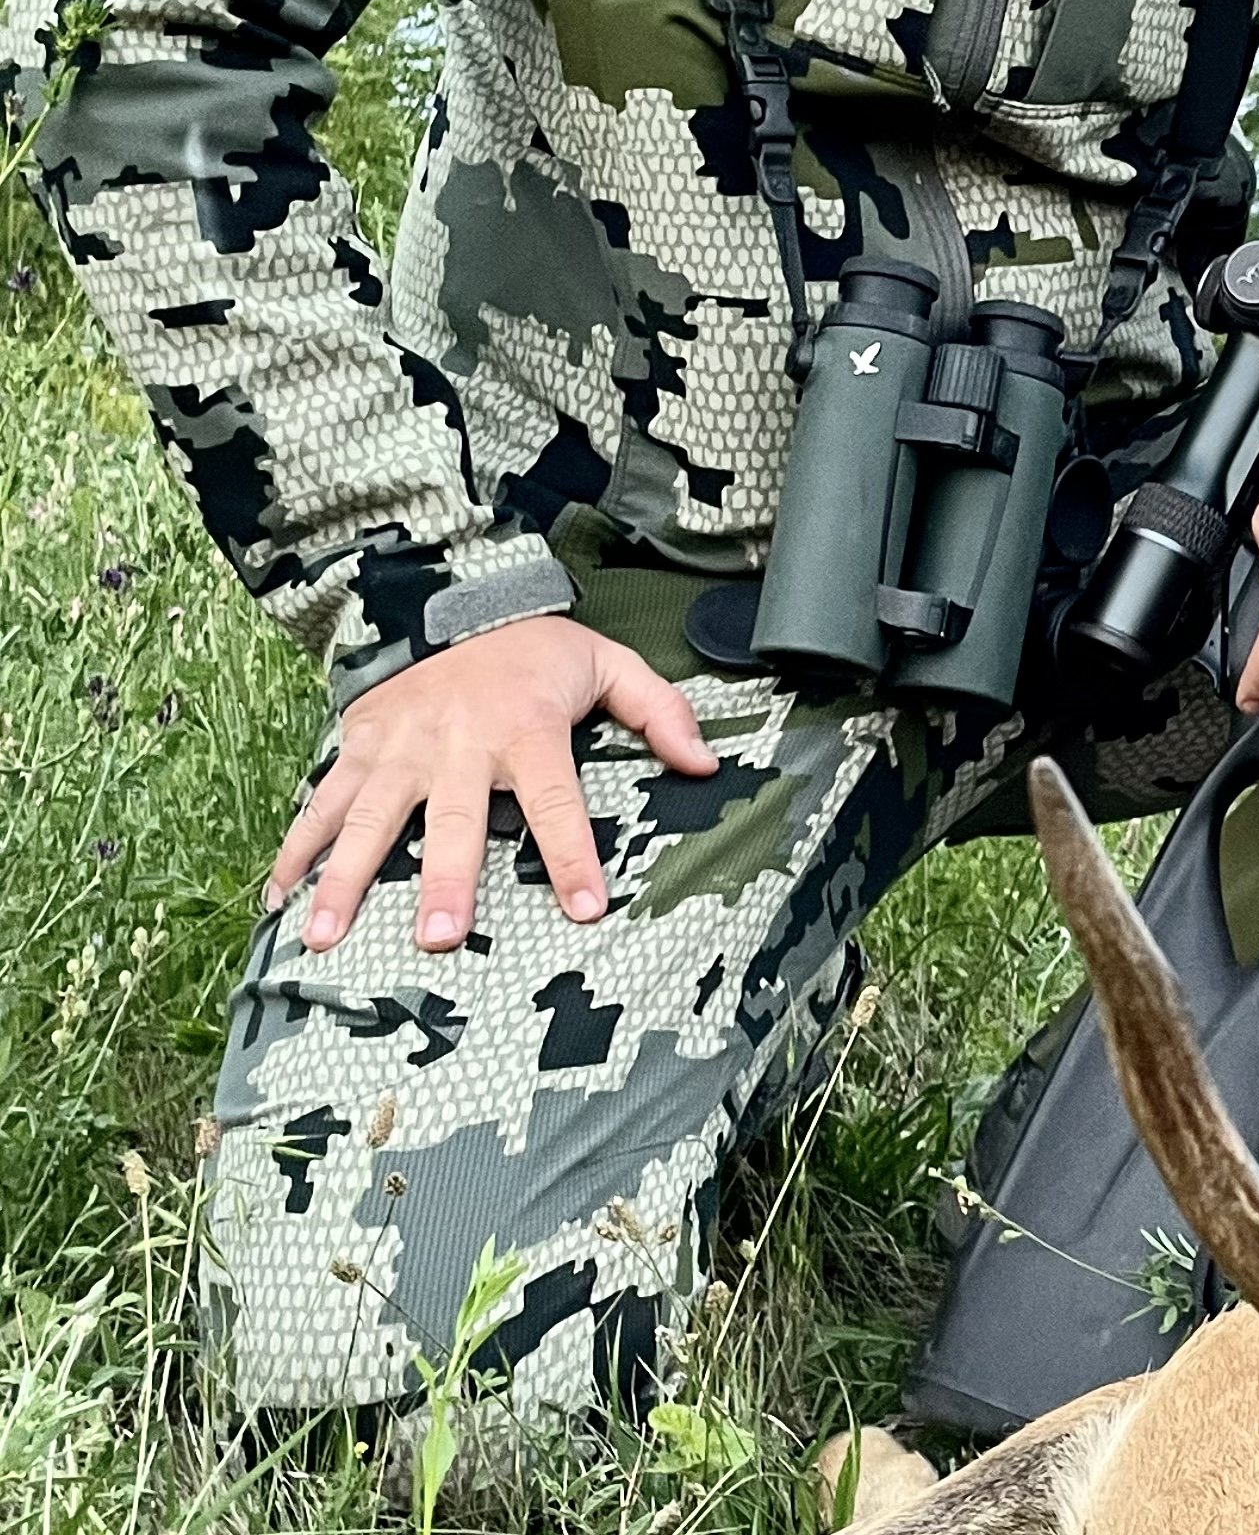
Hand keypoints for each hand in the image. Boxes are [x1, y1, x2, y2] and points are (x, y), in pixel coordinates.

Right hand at [268, 616, 718, 955]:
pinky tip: (276, 899)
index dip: (571, 854)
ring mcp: (397, 744)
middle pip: (449, 818)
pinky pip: (320, 802)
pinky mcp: (357, 743)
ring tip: (323, 938)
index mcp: (524, 726)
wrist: (451, 596)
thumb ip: (661, 712)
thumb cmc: (536, 652)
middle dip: (442, 878)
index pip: (555, 800)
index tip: (585, 909)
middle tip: (436, 938)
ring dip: (342, 879)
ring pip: (364, 818)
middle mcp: (455, 739)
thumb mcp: (607, 665)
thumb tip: (706, 765)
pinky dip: (295, 850)